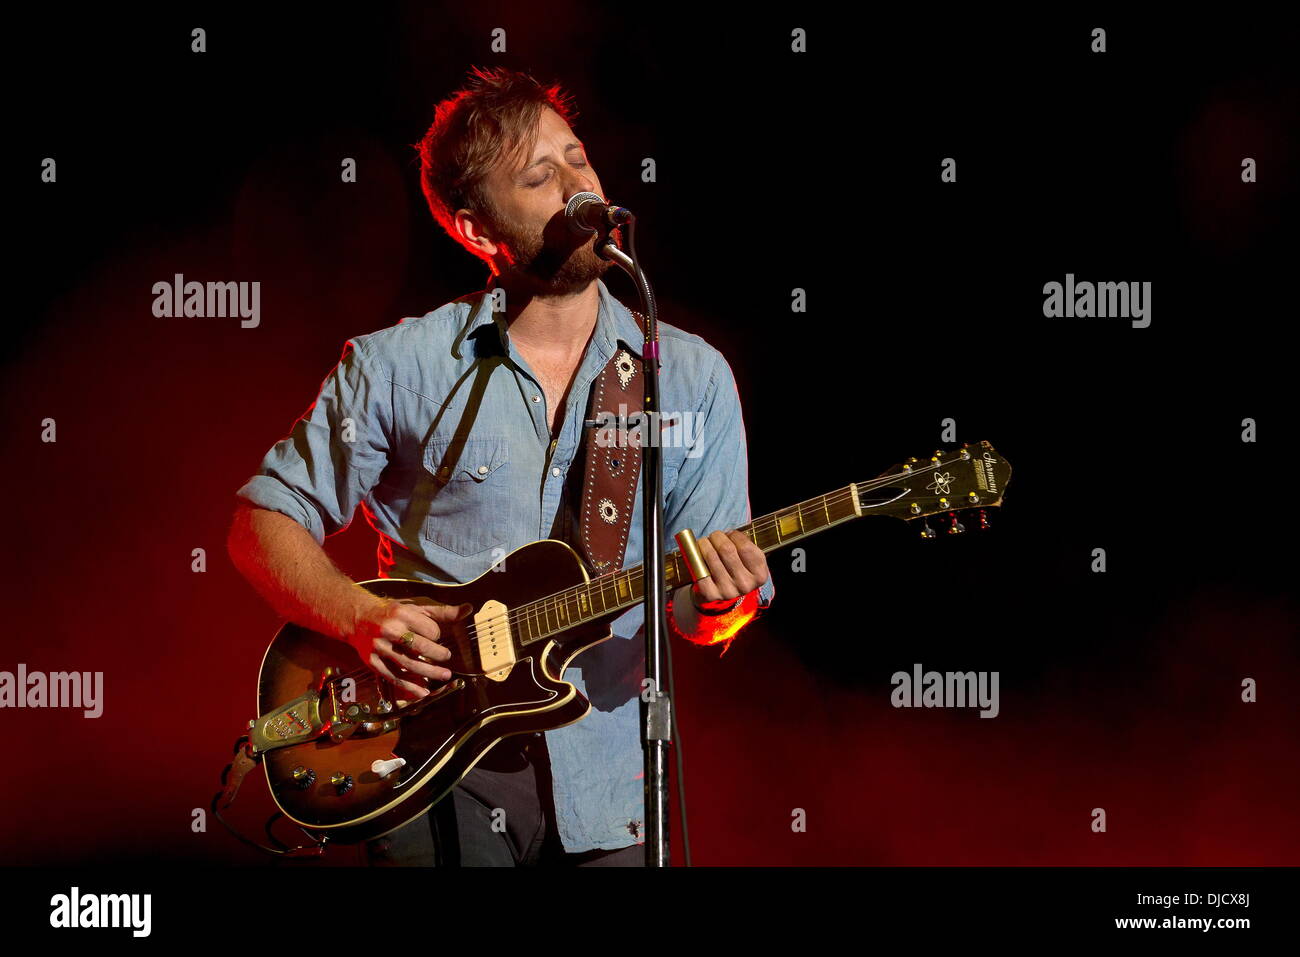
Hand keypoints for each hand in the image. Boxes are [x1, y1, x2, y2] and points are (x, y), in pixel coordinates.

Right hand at [348, 598, 471, 700]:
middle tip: (447, 658)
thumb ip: (442, 612)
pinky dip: (409, 687)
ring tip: (445, 675)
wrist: (358, 618)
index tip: (435, 636)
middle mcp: (390, 630)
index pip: (429, 630)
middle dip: (438, 655)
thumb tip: (468, 609)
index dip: (437, 634)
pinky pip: (393, 677)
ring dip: (429, 673)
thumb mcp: (415, 607)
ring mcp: (380, 647)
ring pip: (409, 664)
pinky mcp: (373, 661)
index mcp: (402, 614)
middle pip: (420, 647)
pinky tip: (423, 692)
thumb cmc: (391, 613)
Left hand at [690, 530, 767, 612]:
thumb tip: (726, 533)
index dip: (735, 535)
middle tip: (714, 536)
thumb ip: (744, 545)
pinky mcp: (710, 594)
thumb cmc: (736, 571)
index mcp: (759, 574)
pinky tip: (698, 555)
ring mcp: (727, 590)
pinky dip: (696, 557)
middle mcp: (745, 584)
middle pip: (726, 549)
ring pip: (711, 556)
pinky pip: (699, 568)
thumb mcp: (748, 561)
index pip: (745, 547)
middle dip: (717, 536)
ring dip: (704, 543)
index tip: (730, 534)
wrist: (723, 596)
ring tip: (704, 542)